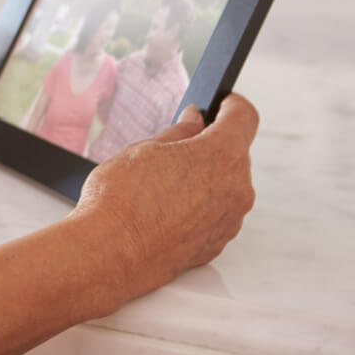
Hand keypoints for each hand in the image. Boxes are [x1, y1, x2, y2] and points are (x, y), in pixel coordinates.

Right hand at [73, 93, 258, 303]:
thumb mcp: (145, 149)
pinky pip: (216, 213)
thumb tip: (195, 121)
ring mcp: (230, 220)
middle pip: (235, 154)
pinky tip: (164, 208)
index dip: (231, 105)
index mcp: (222, 156)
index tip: (220, 102)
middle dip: (210, 145)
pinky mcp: (218, 243)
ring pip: (226, 185)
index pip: (244, 117)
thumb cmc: (122, 199)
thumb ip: (179, 133)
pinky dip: (198, 205)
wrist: (110, 252)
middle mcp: (237, 189)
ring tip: (160, 183)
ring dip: (204, 178)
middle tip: (172, 147)